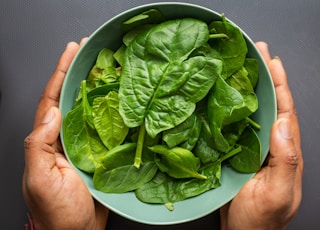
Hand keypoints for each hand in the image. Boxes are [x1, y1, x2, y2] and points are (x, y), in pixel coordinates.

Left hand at [23, 39, 108, 229]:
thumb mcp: (39, 179)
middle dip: (79, 73)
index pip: (52, 99)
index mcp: (48, 140)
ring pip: (91, 109)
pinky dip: (112, 111)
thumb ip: (39, 146)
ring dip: (98, 88)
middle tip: (91, 51)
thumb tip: (51, 113)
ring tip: (108, 67)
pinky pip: (106, 127)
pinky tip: (121, 100)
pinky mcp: (100, 153)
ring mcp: (84, 144)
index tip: (72, 51)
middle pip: (72, 98)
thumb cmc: (57, 211)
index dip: (61, 73)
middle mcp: (65, 137)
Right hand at [220, 42, 302, 229]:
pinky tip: (222, 96)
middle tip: (256, 52)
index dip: (279, 84)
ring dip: (247, 88)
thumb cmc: (260, 220)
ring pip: (252, 111)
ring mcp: (253, 147)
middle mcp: (270, 143)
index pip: (284, 110)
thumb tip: (284, 124)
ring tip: (240, 66)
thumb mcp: (278, 193)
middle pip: (270, 104)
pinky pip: (234, 125)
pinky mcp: (236, 152)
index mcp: (285, 150)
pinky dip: (231, 107)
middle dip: (265, 76)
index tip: (272, 61)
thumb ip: (286, 160)